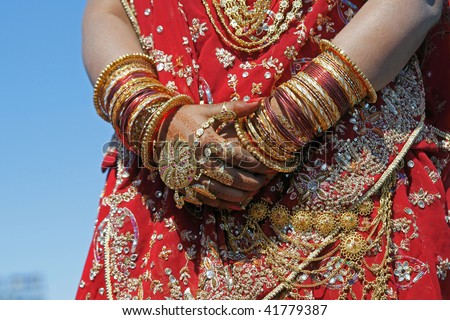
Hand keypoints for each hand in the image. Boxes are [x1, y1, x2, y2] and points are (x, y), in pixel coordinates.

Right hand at [157, 100, 273, 209]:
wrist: (154, 130)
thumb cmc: (184, 118)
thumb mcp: (207, 110)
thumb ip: (234, 109)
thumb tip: (260, 102)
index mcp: (206, 141)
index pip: (238, 156)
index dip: (258, 163)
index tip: (271, 165)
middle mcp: (198, 161)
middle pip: (233, 177)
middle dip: (254, 181)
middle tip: (267, 180)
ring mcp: (190, 176)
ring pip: (222, 192)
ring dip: (242, 194)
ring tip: (255, 190)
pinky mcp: (184, 186)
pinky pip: (208, 200)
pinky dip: (225, 204)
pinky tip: (238, 203)